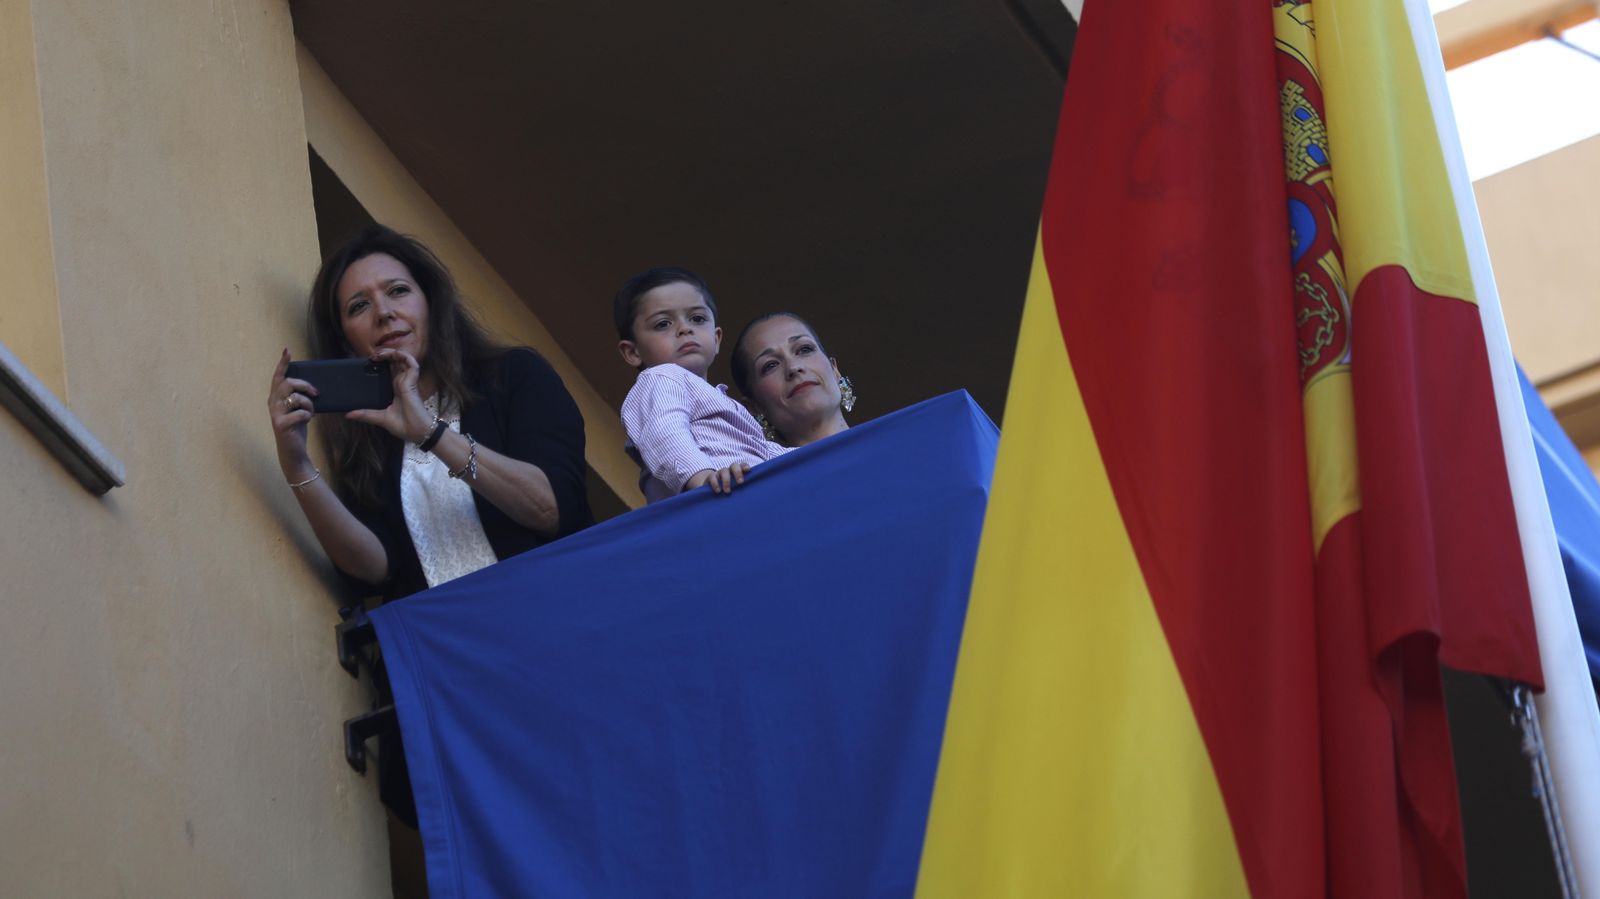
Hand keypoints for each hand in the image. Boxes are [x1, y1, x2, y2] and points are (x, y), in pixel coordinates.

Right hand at [269, 348, 318, 475]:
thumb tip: (312, 386)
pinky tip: (307, 420)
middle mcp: (272, 403)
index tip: (287, 351)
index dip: (283, 364)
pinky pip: (300, 413)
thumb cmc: (297, 428)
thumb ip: (299, 397)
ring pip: (295, 397)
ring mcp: (275, 414)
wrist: (293, 451)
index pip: (278, 377)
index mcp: (276, 397)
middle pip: (288, 383)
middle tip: (316, 392)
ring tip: (311, 411)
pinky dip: (308, 415)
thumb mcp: (298, 409)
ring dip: (308, 403)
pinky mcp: (281, 425)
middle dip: (305, 385)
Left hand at [345, 348, 433, 442]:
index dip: (382, 363)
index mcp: (396, 389)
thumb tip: (348, 415)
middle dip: (385, 355)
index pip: (390, 370)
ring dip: (392, 352)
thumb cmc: (405, 426)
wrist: (417, 433)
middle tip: (372, 357)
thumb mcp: (380, 418)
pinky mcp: (413, 383)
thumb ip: (365, 414)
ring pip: (403, 359)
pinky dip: (404, 356)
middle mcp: (402, 383)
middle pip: (396, 362)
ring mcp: (408, 382)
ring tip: (380, 353)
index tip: (369, 362)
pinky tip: (394, 354)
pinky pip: (412, 364)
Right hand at [686, 462, 750, 495]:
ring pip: (724, 471)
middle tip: (740, 483)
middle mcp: (729, 470)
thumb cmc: (730, 490)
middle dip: (738, 473)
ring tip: (728, 492)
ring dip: (726, 481)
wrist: (713, 489)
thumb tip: (753, 494)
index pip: (742, 465)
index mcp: (737, 471)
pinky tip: (718, 491)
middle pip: (734, 466)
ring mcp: (720, 472)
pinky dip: (715, 483)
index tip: (748, 470)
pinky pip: (712, 477)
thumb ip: (743, 488)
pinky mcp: (711, 477)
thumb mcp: (737, 488)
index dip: (745, 466)